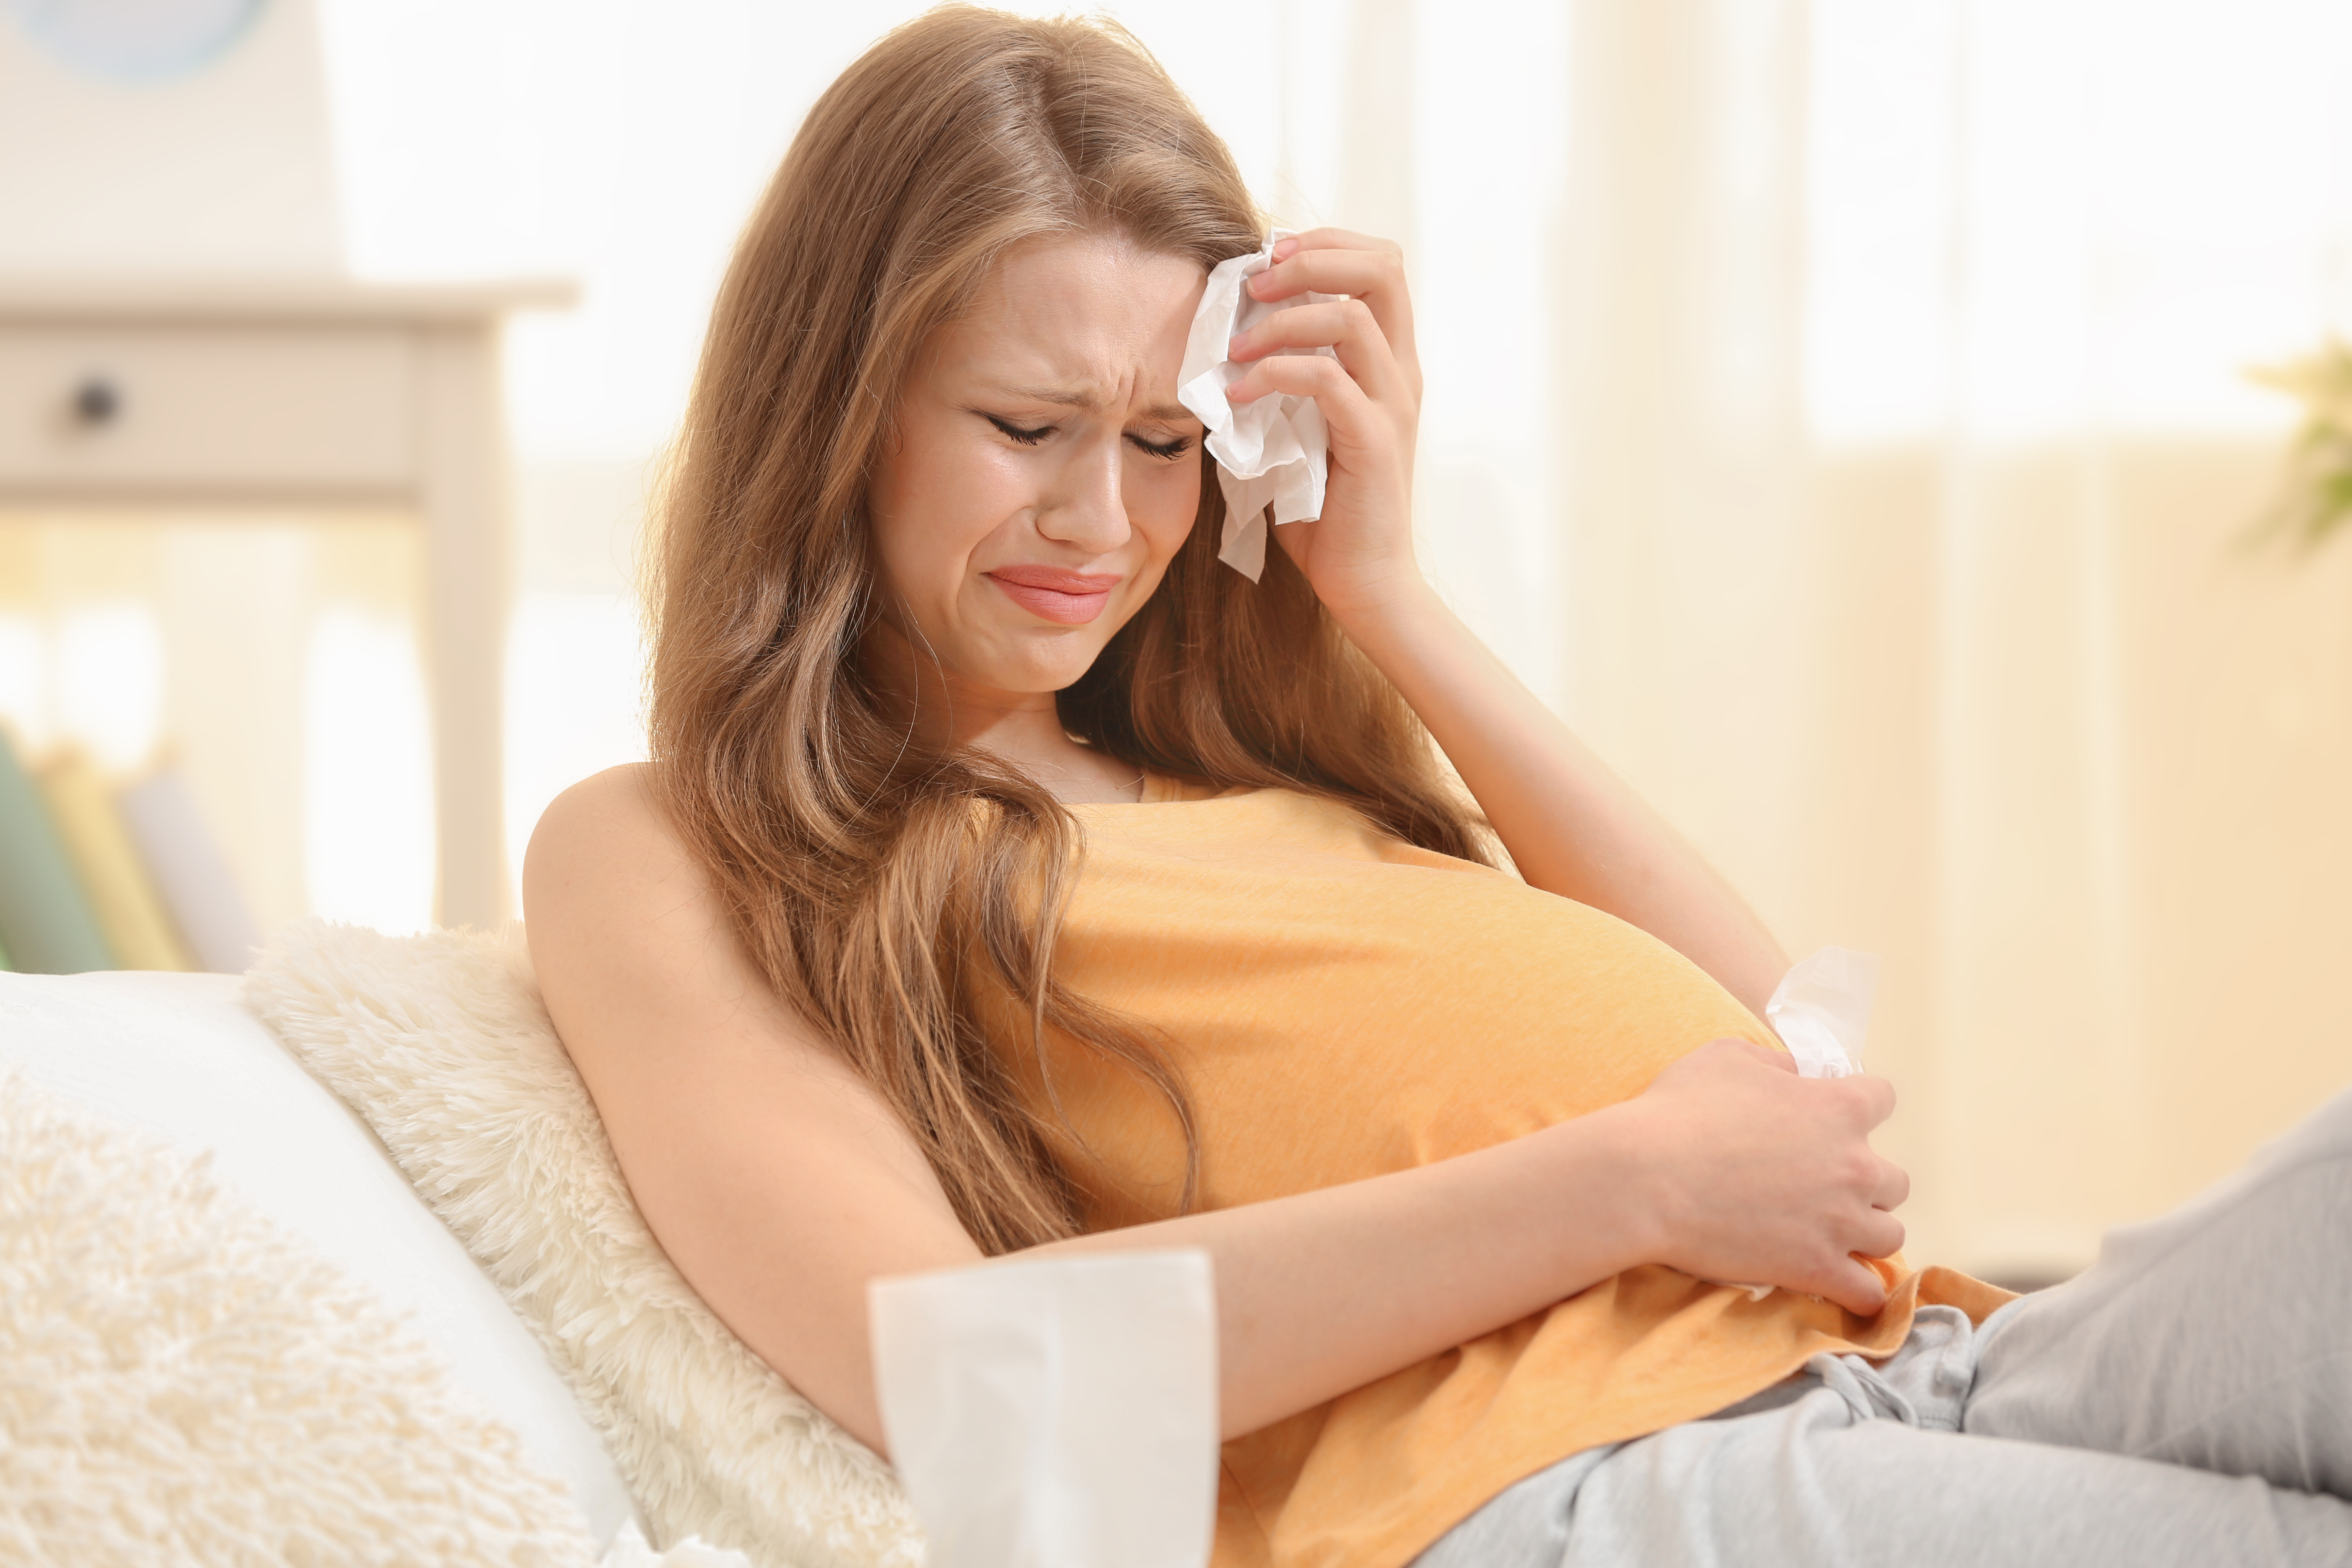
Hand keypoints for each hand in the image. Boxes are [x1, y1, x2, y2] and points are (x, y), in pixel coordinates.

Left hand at [1223, 229, 1423, 617]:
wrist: (1365, 582)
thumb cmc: (1327, 511)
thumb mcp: (1301, 428)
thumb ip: (1285, 383)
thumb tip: (1227, 342)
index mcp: (1389, 361)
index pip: (1378, 264)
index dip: (1325, 243)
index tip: (1269, 256)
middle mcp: (1400, 372)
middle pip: (1381, 268)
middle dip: (1311, 257)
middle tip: (1254, 282)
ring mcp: (1392, 404)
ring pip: (1351, 316)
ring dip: (1283, 319)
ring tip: (1237, 345)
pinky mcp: (1374, 441)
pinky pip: (1327, 380)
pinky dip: (1276, 375)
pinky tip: (1239, 396)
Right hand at [1609, 1038, 1910, 1315]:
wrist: (1645, 1179)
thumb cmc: (1679, 1111)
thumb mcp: (1726, 1057)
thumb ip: (1776, 1064)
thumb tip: (1795, 1076)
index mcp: (1838, 1107)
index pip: (1882, 1098)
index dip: (1858, 1106)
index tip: (1831, 1120)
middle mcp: (1854, 1164)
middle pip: (1894, 1180)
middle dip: (1865, 1182)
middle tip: (1822, 1186)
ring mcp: (1840, 1221)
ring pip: (1889, 1235)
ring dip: (1864, 1234)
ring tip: (1830, 1235)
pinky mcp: (1817, 1268)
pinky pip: (1868, 1292)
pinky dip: (1860, 1291)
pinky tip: (1839, 1284)